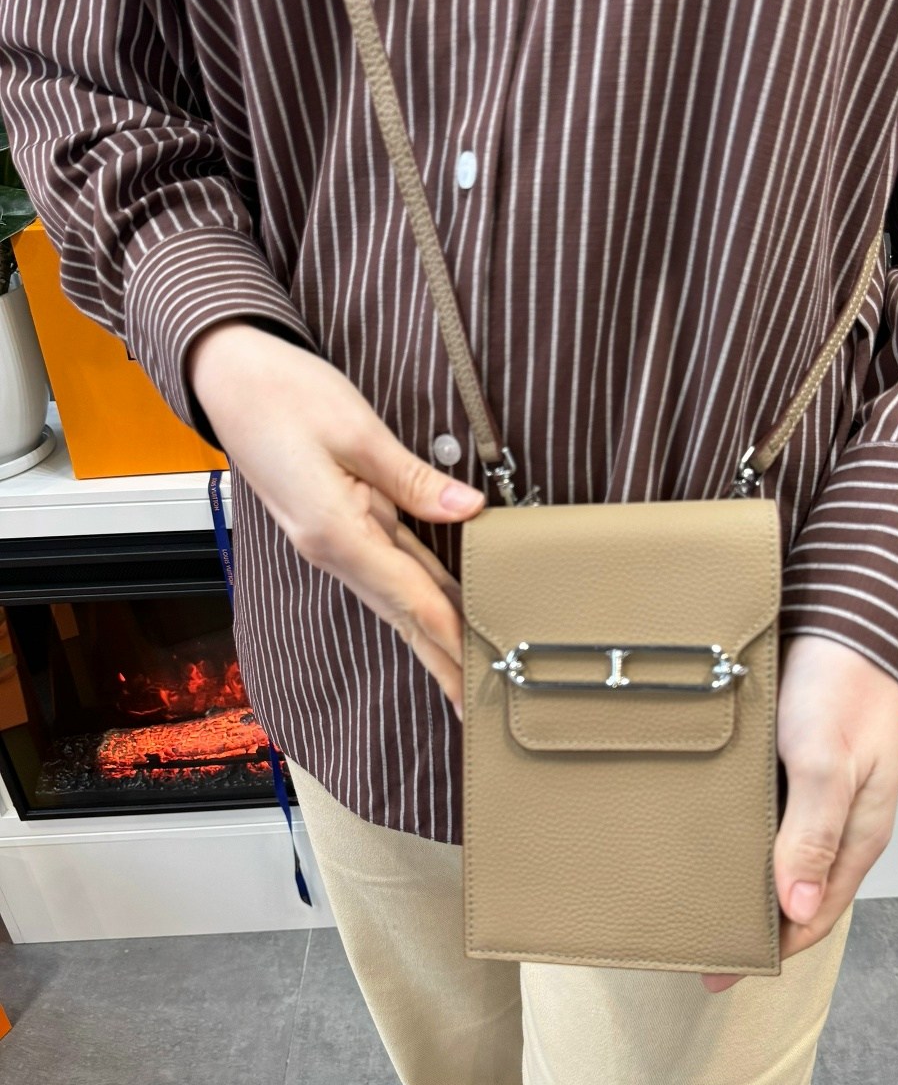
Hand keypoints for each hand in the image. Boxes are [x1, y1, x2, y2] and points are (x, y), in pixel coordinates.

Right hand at [186, 319, 485, 715]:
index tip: (482, 669)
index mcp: (335, 531)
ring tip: (470, 675)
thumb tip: (469, 510)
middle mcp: (332, 549)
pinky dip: (421, 599)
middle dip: (442, 662)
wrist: (228, 378)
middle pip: (402, 615)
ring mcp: (333, 543)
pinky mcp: (340, 528)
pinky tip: (448, 612)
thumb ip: (414, 478)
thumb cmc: (283, 393)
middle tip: (479, 706)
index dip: (452, 633)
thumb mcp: (356, 428)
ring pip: (397, 600)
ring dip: (434, 638)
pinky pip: (391, 571)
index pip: (409, 594)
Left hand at [700, 633, 897, 992]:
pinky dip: (729, 839)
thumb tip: (795, 907)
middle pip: (790, 894)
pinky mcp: (784, 770)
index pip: (813, 915)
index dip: (772, 949)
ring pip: (770, 858)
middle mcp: (832, 826)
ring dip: (735, 882)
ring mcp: (807, 799)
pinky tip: (694, 842)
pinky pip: (757, 820)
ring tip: (685, 902)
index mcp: (855, 837)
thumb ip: (813, 833)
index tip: (724, 971)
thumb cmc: (842, 691)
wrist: (841, 622)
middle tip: (692, 944)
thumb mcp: (828, 764)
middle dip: (748, 924)